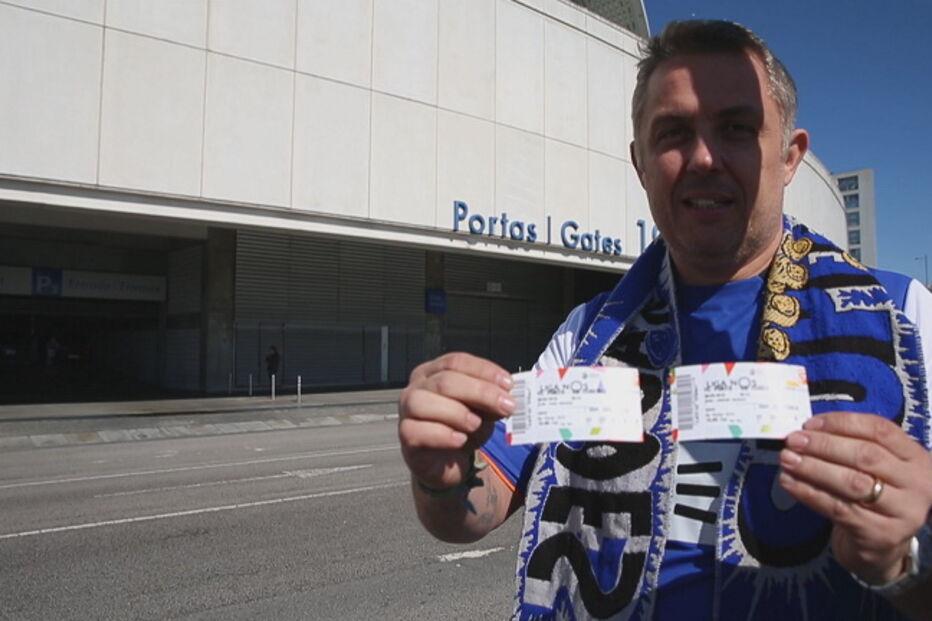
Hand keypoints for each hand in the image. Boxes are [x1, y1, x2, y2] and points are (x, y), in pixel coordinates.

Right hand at [398, 352, 514, 489]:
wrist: (445, 462)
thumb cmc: (461, 428)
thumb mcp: (482, 411)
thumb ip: (491, 401)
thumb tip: (505, 398)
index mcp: (435, 372)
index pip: (457, 362)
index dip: (483, 371)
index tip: (508, 384)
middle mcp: (418, 386)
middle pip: (445, 381)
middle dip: (480, 392)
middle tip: (506, 406)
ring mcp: (407, 410)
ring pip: (425, 402)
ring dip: (457, 413)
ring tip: (476, 425)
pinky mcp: (406, 435)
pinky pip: (418, 431)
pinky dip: (443, 435)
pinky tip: (460, 440)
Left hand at [779, 412, 931, 583]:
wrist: (882, 545)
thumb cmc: (872, 494)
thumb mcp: (875, 467)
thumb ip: (850, 445)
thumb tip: (806, 431)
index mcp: (915, 457)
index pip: (880, 430)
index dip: (842, 423)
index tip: (809, 424)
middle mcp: (917, 484)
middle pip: (866, 455)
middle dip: (824, 445)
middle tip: (793, 441)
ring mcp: (903, 512)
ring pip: (852, 482)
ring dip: (813, 468)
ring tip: (787, 460)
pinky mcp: (881, 535)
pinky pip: (838, 508)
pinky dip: (809, 493)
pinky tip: (789, 483)